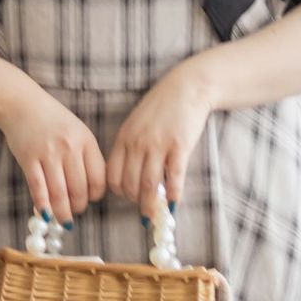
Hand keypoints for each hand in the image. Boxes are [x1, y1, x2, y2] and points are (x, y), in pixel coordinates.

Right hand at [0, 85, 106, 228]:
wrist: (23, 105)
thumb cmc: (54, 121)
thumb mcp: (79, 132)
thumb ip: (87, 157)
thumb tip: (92, 191)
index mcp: (86, 141)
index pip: (98, 179)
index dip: (95, 195)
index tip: (90, 200)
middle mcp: (69, 147)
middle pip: (79, 189)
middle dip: (78, 207)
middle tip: (75, 212)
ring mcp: (48, 153)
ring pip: (59, 193)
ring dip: (62, 212)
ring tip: (63, 220)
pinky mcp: (28, 158)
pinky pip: (38, 188)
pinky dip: (43, 205)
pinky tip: (46, 214)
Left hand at [106, 62, 214, 222]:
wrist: (188, 87)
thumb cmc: (162, 106)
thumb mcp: (136, 123)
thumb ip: (131, 146)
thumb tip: (129, 174)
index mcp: (124, 137)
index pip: (112, 174)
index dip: (118, 191)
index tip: (127, 196)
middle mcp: (137, 143)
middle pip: (129, 183)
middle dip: (135, 200)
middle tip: (143, 207)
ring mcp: (158, 145)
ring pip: (148, 184)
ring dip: (151, 204)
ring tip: (155, 213)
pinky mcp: (179, 146)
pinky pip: (173, 177)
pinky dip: (172, 194)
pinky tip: (173, 203)